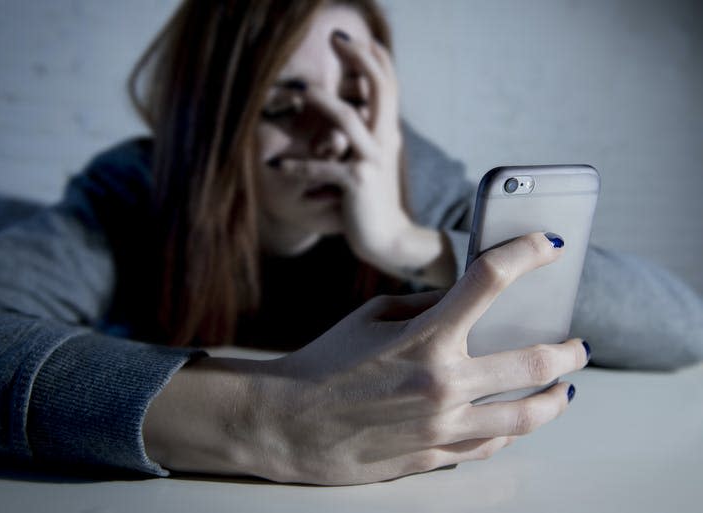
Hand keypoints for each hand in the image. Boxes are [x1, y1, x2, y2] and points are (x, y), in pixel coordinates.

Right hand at [143, 233, 588, 484]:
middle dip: (566, 350)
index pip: (489, 282)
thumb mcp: (372, 317)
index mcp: (425, 337)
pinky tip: (516, 421)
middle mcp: (443, 383)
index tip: (545, 248)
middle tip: (577, 345)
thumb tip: (465, 305)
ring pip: (525, 416)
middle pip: (531, 362)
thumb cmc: (325, 364)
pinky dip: (511, 429)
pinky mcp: (433, 456)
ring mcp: (443, 426)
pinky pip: (489, 445)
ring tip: (564, 390)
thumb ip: (426, 309)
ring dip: (555, 400)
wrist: (287, 423)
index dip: (524, 255)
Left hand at [279, 33, 411, 264]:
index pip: (388, 85)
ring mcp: (372, 161)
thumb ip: (369, 133)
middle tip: (335, 37)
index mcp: (388, 133)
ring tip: (303, 91)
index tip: (352, 37)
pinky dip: (297, 167)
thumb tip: (359, 106)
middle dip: (359, 59)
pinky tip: (277, 168)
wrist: (389, 238)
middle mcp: (385, 141)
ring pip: (350, 121)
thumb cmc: (375, 199)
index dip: (374, 57)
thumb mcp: (376, 160)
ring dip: (325, 103)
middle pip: (380, 89)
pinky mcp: (356, 183)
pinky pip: (322, 168)